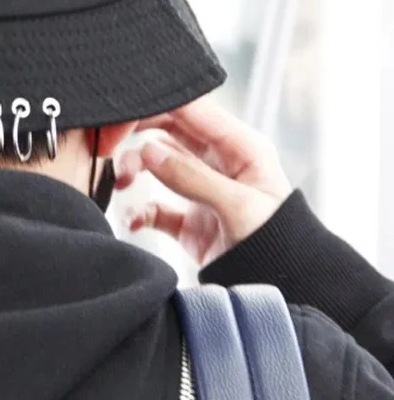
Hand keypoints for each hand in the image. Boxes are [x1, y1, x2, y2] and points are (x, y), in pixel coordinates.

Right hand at [114, 96, 291, 265]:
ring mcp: (201, 189)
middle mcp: (218, 162)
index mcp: (240, 147)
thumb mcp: (238, 206)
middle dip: (139, 137)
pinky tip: (133, 220)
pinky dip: (139, 210)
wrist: (288, 293)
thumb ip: (192, 177)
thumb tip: (147, 150)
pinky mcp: (188, 220)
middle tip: (110, 146)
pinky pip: (154, 204)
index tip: (123, 118)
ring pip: (156, 164)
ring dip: (134, 169)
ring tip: (123, 184)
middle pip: (168, 130)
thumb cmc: (277, 245)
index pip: (192, 109)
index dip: (156, 106)